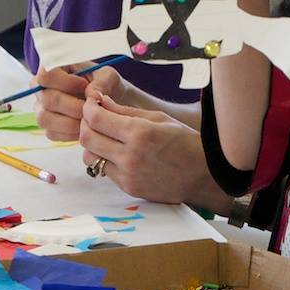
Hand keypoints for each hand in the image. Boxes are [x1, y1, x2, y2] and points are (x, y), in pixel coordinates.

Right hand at [32, 64, 121, 141]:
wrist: (108, 104)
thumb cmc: (104, 85)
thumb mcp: (109, 77)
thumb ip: (103, 82)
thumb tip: (91, 95)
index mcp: (52, 70)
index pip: (45, 76)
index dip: (65, 82)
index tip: (84, 85)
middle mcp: (41, 89)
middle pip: (47, 100)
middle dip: (73, 106)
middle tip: (91, 107)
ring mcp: (41, 109)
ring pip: (46, 118)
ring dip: (71, 122)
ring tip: (89, 118)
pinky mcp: (48, 128)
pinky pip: (52, 133)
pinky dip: (70, 133)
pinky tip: (84, 127)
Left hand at [81, 86, 227, 210]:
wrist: (203, 175)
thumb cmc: (185, 142)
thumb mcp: (158, 118)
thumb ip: (125, 111)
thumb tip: (99, 101)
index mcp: (139, 132)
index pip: (96, 118)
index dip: (89, 108)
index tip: (91, 104)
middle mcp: (130, 155)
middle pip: (87, 138)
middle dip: (85, 124)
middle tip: (93, 119)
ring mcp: (128, 174)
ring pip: (90, 157)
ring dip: (91, 145)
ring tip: (104, 138)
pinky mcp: (128, 188)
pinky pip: (104, 172)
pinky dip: (105, 160)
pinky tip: (117, 153)